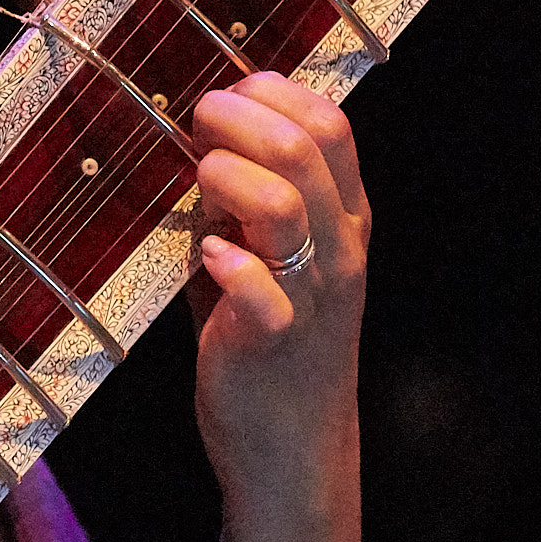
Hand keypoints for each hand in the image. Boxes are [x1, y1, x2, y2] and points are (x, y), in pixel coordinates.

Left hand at [184, 73, 368, 510]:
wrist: (290, 446)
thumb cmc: (265, 341)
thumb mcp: (265, 258)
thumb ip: (243, 203)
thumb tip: (203, 142)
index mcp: (344, 219)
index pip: (331, 125)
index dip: (274, 94)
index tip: (225, 99)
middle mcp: (339, 249)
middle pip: (308, 148)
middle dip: (240, 118)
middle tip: (196, 123)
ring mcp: (312, 294)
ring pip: (286, 204)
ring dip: (229, 177)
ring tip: (199, 183)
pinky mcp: (275, 339)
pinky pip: (261, 289)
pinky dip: (228, 262)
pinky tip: (207, 256)